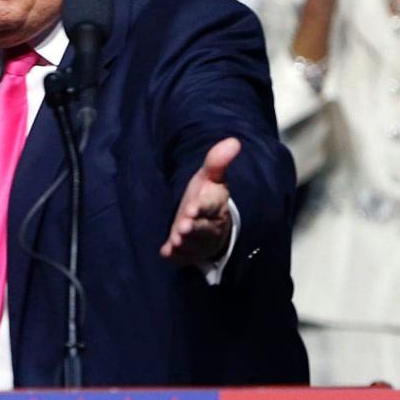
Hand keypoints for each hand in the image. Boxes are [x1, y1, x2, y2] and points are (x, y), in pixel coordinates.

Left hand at [161, 137, 238, 265]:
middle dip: (193, 229)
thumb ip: (217, 161)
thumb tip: (233, 141)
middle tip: (181, 228)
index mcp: (215, 206)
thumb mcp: (210, 177)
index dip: (202, 208)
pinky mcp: (188, 253)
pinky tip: (166, 252)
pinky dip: (175, 257)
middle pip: (203, 229)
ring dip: (184, 243)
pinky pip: (182, 258)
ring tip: (175, 240)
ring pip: (193, 245)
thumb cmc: (206, 196)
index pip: (211, 207)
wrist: (208, 222)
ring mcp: (199, 241)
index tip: (192, 208)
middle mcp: (209, 226)